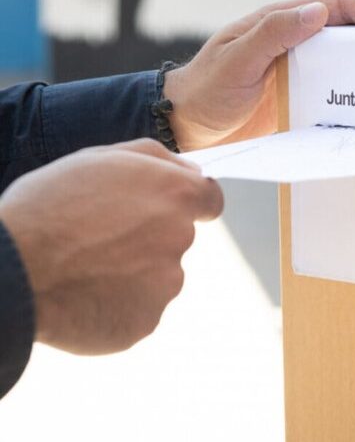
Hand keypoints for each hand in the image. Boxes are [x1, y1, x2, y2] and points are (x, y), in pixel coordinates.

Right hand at [0, 140, 222, 354]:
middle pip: (176, 238)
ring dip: (133, 272)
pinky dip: (120, 303)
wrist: (12, 272)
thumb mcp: (100, 158)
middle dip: (148, 237)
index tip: (166, 208)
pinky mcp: (147, 321)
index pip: (210, 200)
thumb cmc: (48, 207)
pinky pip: (140, 308)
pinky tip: (86, 295)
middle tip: (99, 238)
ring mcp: (166, 285)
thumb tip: (193, 171)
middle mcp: (180, 239)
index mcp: (175, 196)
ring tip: (85, 268)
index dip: (188, 203)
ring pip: (158, 275)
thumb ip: (157, 160)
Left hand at [164, 0, 354, 150]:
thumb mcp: (236, 59)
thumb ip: (273, 34)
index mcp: (287, 22)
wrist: (189, 124)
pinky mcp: (306, 100)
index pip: (343, 7)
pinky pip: (342, 94)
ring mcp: (307, 72)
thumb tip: (318, 11)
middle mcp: (302, 43)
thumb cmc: (206, 87)